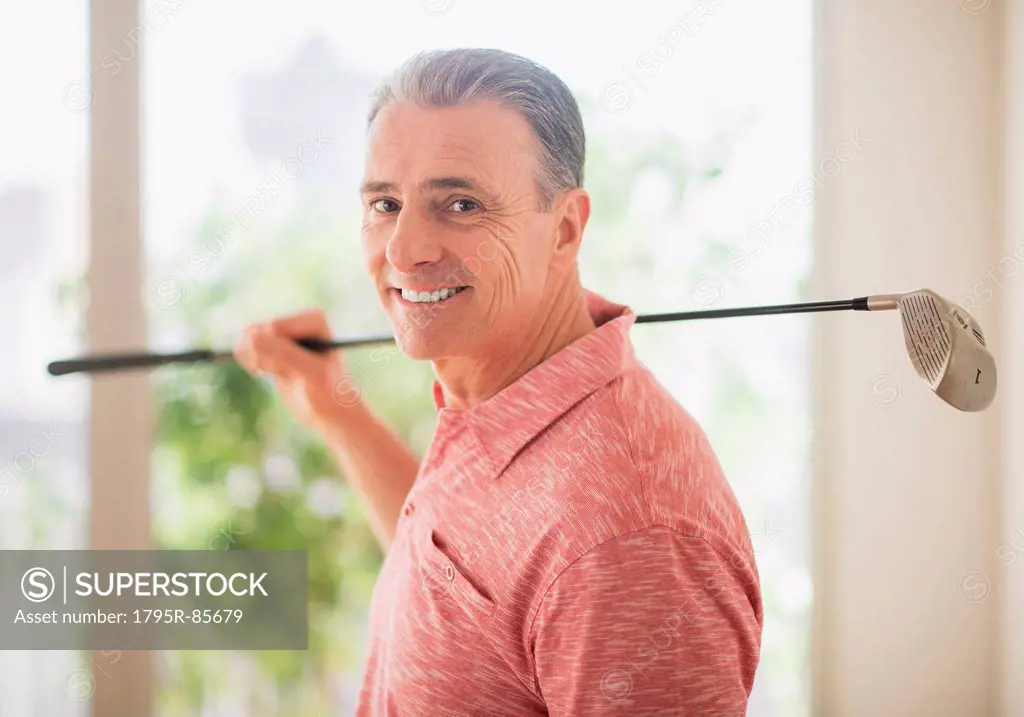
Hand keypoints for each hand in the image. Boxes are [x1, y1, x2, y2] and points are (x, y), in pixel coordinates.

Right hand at [234, 309, 359, 429]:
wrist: (329, 413)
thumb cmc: (327, 392)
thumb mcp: (311, 374)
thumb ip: (284, 353)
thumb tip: (251, 337)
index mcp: (314, 319)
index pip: (275, 327)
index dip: (278, 352)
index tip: (297, 370)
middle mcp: (299, 322)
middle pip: (259, 331)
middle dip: (264, 356)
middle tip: (286, 373)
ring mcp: (284, 335)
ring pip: (249, 338)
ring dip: (257, 359)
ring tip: (280, 373)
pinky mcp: (271, 349)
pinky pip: (246, 347)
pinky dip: (251, 362)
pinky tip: (267, 372)